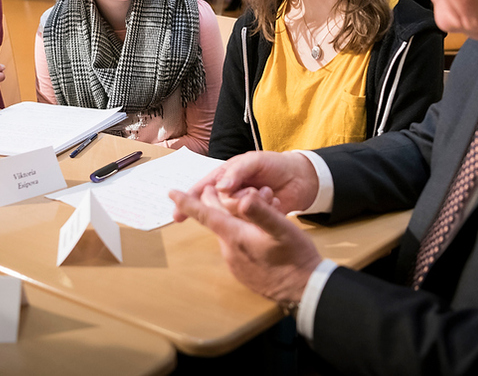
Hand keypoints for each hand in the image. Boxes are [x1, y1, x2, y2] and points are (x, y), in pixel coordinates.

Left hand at [170, 186, 320, 304]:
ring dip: (232, 218)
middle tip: (215, 187)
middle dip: (214, 202)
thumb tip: (243, 198)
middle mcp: (229, 250)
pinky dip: (240, 234)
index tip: (171, 192)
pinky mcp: (244, 272)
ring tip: (247, 205)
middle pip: (215, 220)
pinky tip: (254, 233)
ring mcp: (236, 263)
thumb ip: (261, 212)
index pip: (204, 215)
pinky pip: (236, 247)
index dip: (187, 201)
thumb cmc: (295, 257)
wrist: (305, 289)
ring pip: (227, 233)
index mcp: (235, 236)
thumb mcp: (282, 228)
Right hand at [173, 151, 318, 221]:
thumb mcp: (255, 161)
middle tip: (253, 191)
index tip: (177, 215)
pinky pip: (251, 223)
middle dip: (233, 201)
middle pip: (218, 205)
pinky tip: (275, 202)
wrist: (302, 178)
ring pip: (234, 215)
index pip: (201, 190)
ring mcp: (243, 208)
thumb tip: (220, 187)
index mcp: (225, 177)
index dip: (188, 201)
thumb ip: (237, 172)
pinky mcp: (256, 220)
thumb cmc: (275, 164)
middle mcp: (230, 194)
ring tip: (268, 193)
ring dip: (251, 205)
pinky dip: (263, 214)